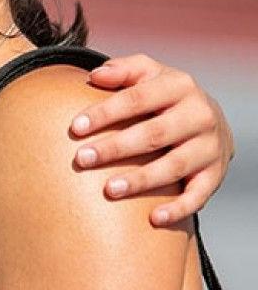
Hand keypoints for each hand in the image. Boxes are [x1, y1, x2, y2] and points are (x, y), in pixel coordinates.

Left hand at [69, 54, 233, 225]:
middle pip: (153, 134)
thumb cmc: (162, 95)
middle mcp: (199, 115)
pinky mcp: (215, 174)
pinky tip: (153, 219)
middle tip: (82, 159)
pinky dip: (178, 208)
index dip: (105, 113)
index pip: (136, 99)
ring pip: (174, 166)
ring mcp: (210, 146)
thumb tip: (94, 76)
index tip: (75, 128)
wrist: (208, 117)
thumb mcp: (147, 73)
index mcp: (178, 85)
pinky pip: (199, 195)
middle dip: (115, 148)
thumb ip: (122, 71)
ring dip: (141, 180)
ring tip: (108, 190)